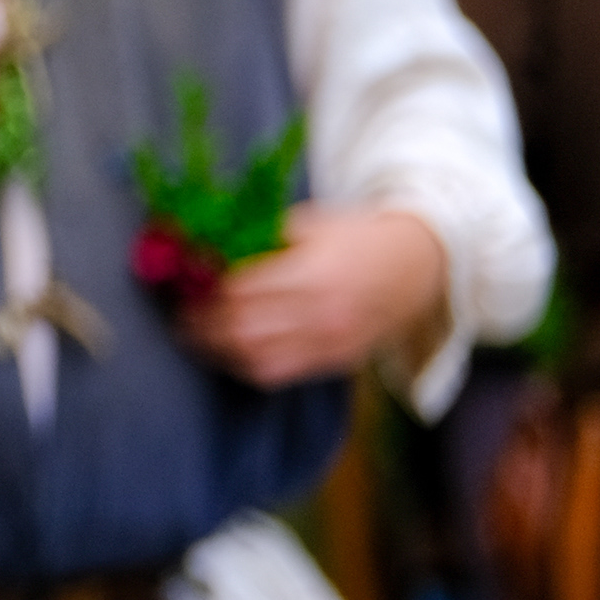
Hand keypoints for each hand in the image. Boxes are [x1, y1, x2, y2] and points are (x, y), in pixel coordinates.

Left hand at [180, 203, 446, 386]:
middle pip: (242, 330)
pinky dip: (246, 365)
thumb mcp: (310, 224)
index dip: (204, 290)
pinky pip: (279, 374)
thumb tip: (204, 248)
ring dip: (218, 350)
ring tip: (195, 335)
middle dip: (202, 325)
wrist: (420, 265)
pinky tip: (228, 351)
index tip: (183, 283)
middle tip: (179, 315)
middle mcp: (323, 314)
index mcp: (314, 273)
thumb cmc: (356, 236)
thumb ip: (261, 239)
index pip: (240, 291)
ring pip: (256, 359)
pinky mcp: (337, 361)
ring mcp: (331, 343)